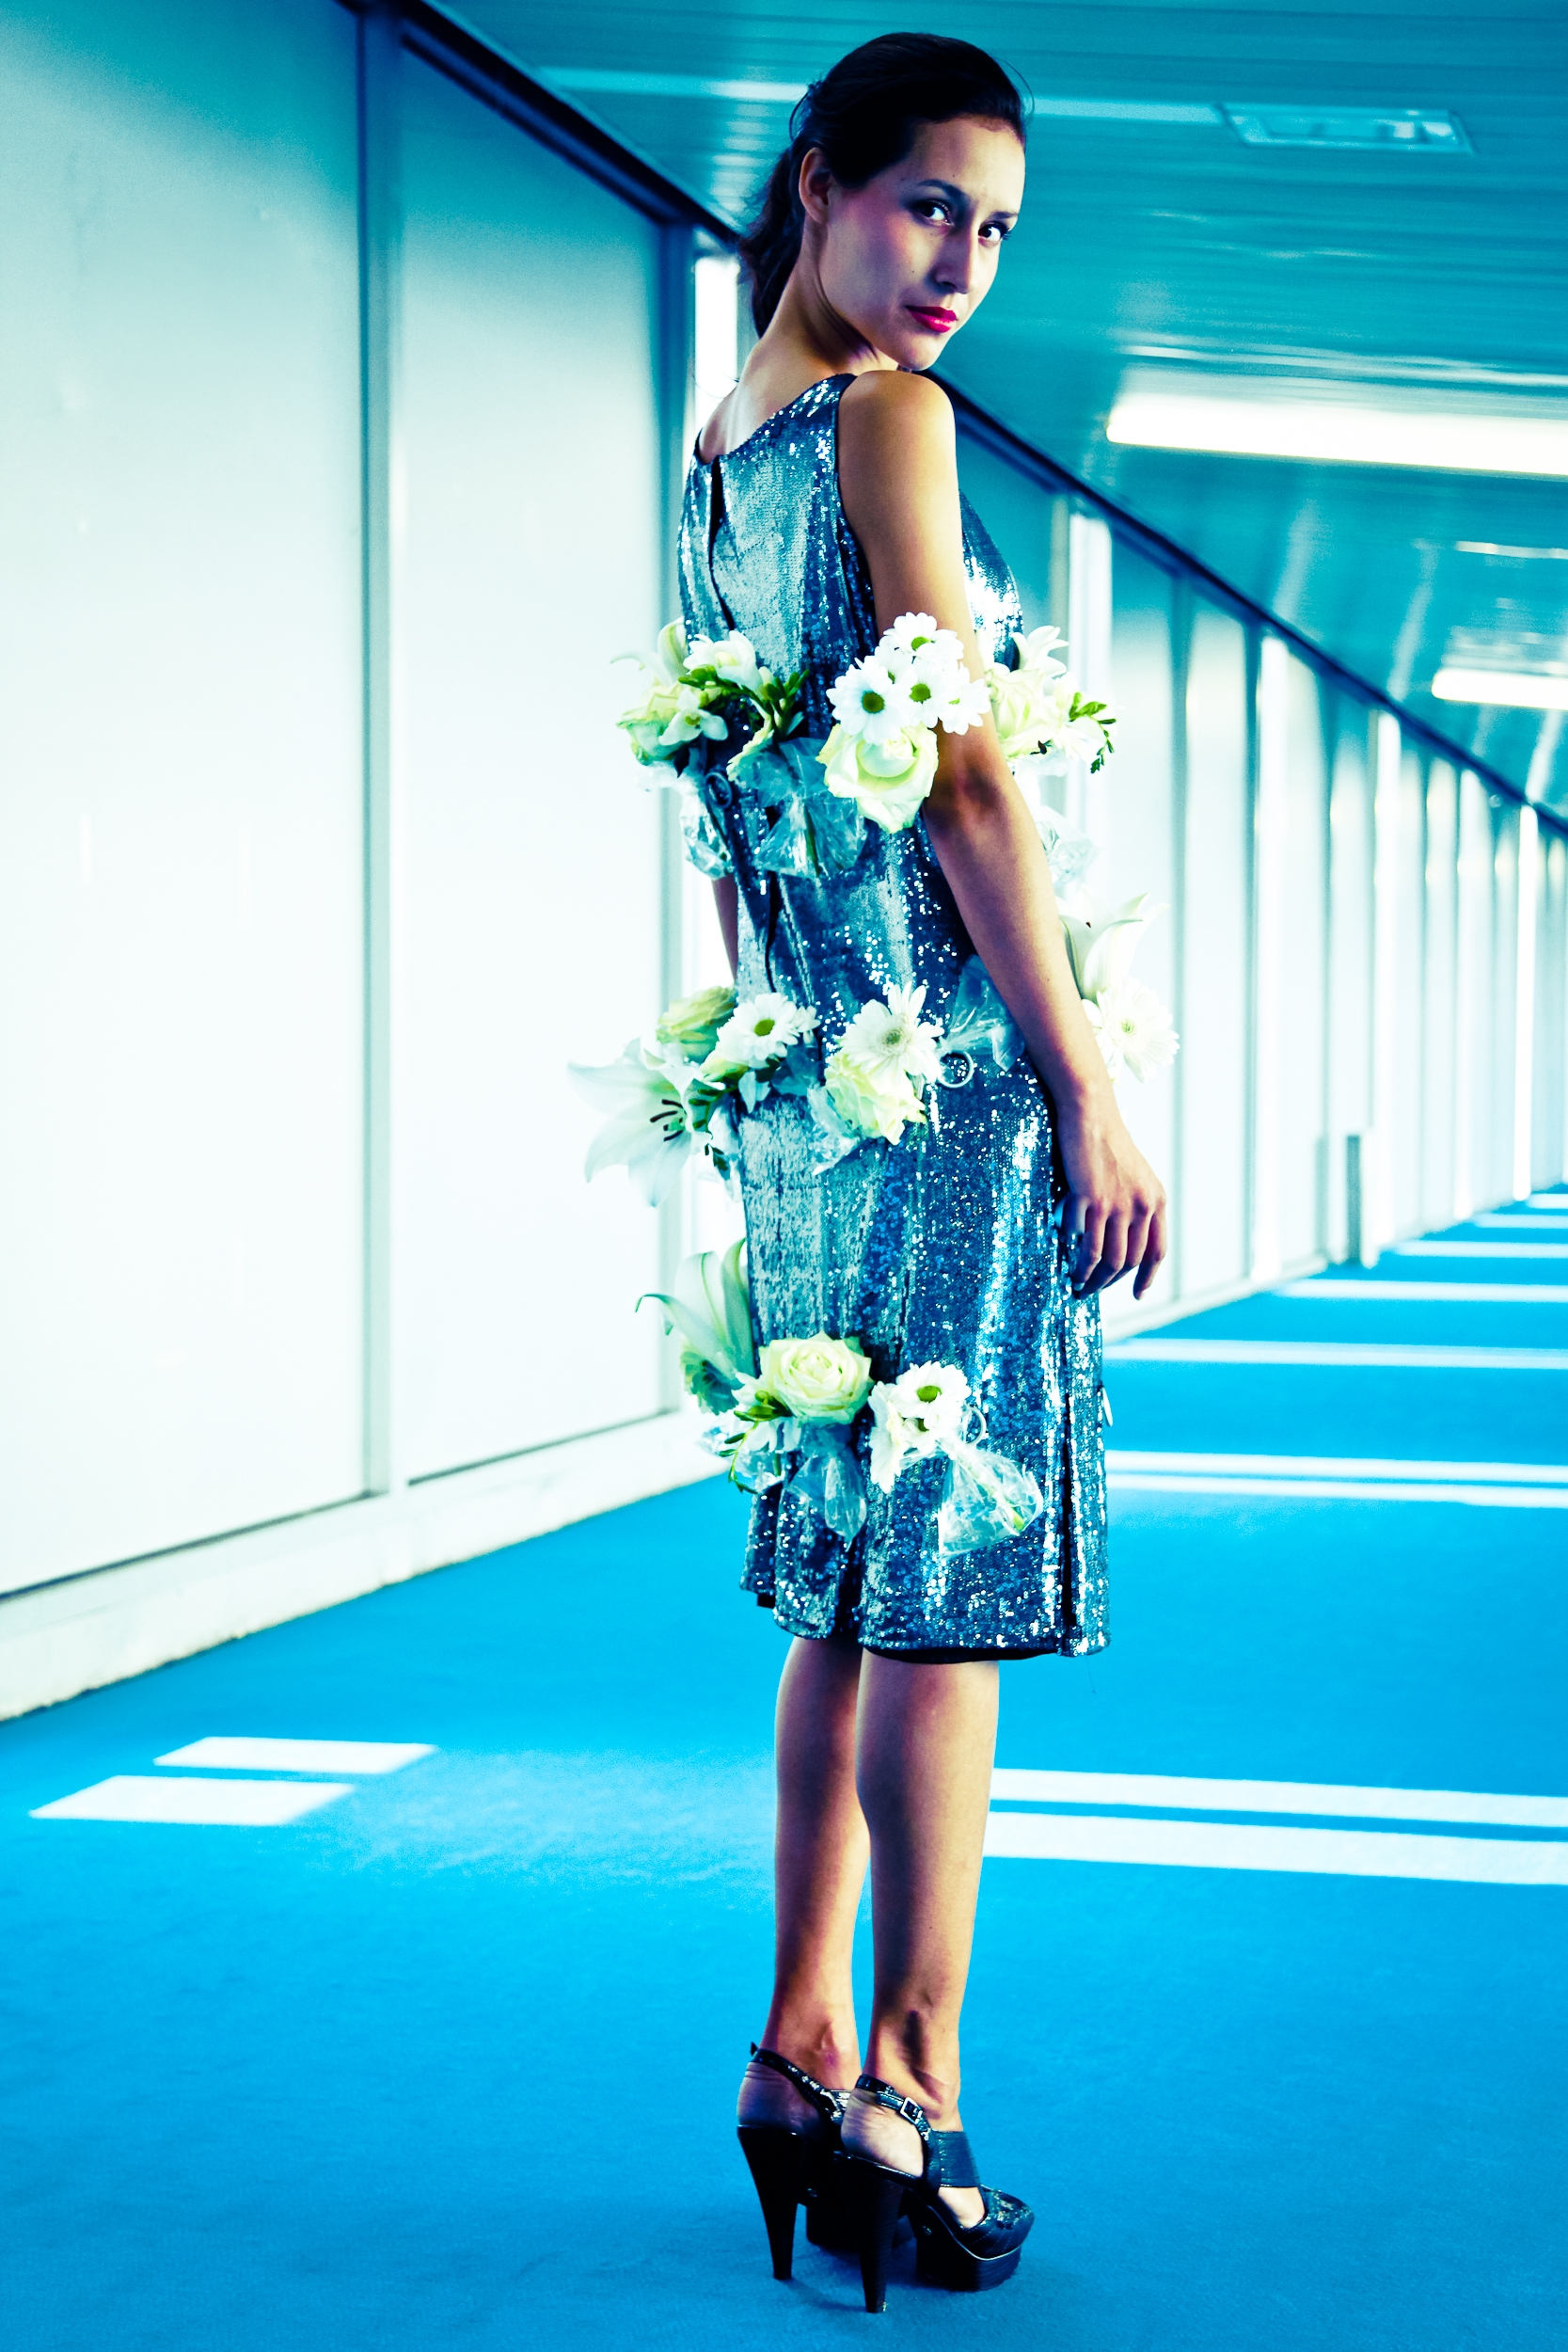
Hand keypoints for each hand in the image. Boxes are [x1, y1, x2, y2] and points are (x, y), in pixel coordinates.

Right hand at [1053, 1086, 1167, 1299]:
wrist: (1090, 1114)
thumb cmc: (1105, 1141)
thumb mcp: (1133, 1175)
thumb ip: (1134, 1205)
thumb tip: (1122, 1238)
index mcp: (1156, 1200)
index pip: (1158, 1250)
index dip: (1148, 1276)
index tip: (1137, 1293)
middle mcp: (1142, 1206)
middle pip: (1130, 1260)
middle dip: (1111, 1283)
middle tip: (1092, 1291)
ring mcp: (1117, 1205)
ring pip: (1110, 1260)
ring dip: (1094, 1281)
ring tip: (1079, 1288)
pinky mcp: (1091, 1201)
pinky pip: (1088, 1247)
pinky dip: (1081, 1268)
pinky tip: (1072, 1273)